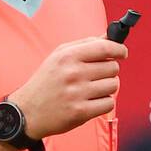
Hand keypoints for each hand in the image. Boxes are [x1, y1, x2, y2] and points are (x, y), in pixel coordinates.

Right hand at [8, 36, 126, 139]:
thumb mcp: (58, 57)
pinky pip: (109, 103)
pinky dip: (104, 103)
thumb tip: (110, 38)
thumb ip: (84, 45)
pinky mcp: (81, 112)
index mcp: (67, 56)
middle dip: (109, 72)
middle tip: (96, 77)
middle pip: (113, 68)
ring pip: (113, 86)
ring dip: (106, 88)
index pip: (105, 48)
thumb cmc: (45, 82)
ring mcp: (77, 94)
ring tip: (91, 90)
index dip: (119, 50)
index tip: (122, 53)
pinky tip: (90, 102)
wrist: (27, 112)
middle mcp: (73, 73)